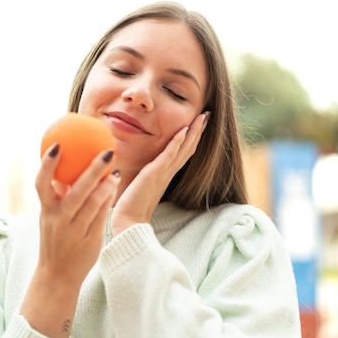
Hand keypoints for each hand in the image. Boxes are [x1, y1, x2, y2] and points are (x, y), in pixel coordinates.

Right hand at [35, 145, 119, 285]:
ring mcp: (74, 230)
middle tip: (105, 152)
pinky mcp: (90, 239)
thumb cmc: (56, 240)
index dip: (47, 164)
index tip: (56, 144)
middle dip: (90, 171)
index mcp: (46, 211)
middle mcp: (58, 219)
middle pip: (75, 192)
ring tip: (116, 170)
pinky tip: (115, 186)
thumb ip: (59, 195)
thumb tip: (68, 166)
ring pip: (91, 204)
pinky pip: (101, 216)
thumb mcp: (51, 217)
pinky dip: (108, 199)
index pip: (42, 184)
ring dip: (105, 186)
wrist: (57, 276)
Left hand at [111, 112, 208, 234]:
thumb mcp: (139, 185)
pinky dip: (177, 142)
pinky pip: (169, 154)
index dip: (191, 138)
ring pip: (184, 148)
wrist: (130, 223)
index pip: (182, 152)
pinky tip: (184, 130)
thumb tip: (136, 167)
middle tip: (207, 114)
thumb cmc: (131, 207)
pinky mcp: (155, 173)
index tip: (198, 123)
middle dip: (198, 130)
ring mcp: (163, 172)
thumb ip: (142, 176)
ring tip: (202, 116)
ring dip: (193, 131)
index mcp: (165, 174)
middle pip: (188, 148)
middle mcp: (168, 172)